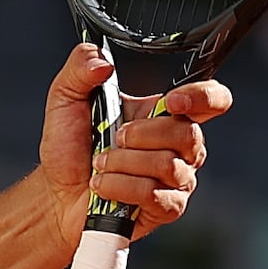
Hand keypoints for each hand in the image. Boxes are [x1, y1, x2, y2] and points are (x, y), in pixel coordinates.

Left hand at [38, 45, 221, 238]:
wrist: (56, 194)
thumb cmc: (69, 148)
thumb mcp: (66, 97)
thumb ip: (81, 67)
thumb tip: (102, 61)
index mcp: (164, 114)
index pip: (211, 99)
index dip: (202, 97)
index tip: (171, 102)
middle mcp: (178, 146)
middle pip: (189, 134)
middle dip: (142, 136)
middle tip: (113, 139)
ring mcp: (176, 178)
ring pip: (168, 166)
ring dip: (123, 164)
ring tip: (101, 165)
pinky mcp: (167, 207)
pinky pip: (155, 195)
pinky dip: (121, 188)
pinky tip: (104, 187)